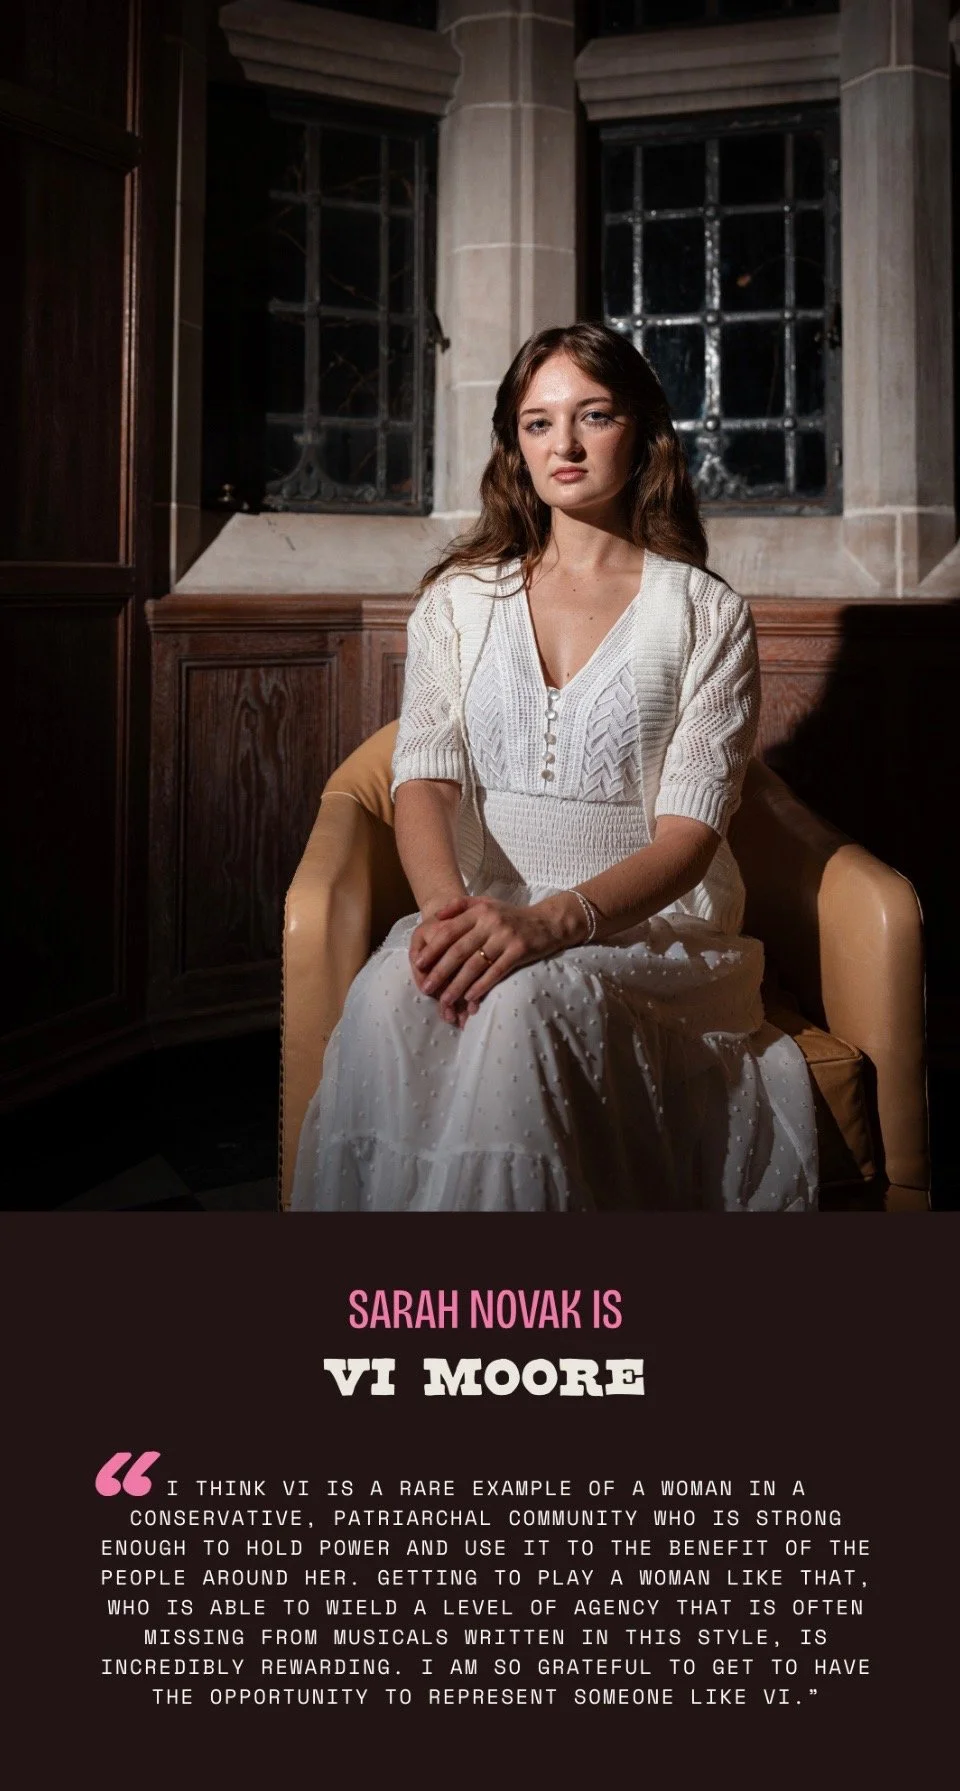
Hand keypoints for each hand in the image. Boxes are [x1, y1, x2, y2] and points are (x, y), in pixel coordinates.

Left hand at [409, 893, 584, 1025]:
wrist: (547, 922)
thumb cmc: (511, 916)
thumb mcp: (486, 903)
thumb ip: (461, 905)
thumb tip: (436, 915)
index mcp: (479, 911)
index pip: (449, 931)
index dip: (433, 949)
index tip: (419, 965)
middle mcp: (491, 923)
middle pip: (459, 951)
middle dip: (440, 971)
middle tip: (426, 988)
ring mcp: (506, 937)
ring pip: (476, 965)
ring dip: (458, 984)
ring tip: (445, 1000)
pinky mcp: (519, 951)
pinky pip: (496, 972)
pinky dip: (481, 986)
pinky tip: (469, 998)